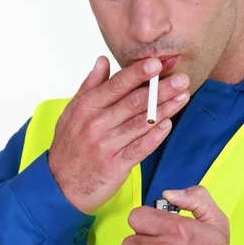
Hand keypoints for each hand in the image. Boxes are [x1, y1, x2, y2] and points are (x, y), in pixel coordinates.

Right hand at [48, 56, 189, 213]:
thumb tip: (103, 59)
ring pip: (141, 123)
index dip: (138, 73)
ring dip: (165, 109)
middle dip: (161, 89)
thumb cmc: (69, 144)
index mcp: (87, 106)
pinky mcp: (115, 166)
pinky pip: (139, 148)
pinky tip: (168, 125)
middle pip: (134, 102)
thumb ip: (90, 84)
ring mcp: (106, 145)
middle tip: (181, 78)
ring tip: (183, 96)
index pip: (116, 85)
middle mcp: (97, 124)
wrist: (60, 185)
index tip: (156, 63)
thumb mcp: (72, 110)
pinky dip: (155, 137)